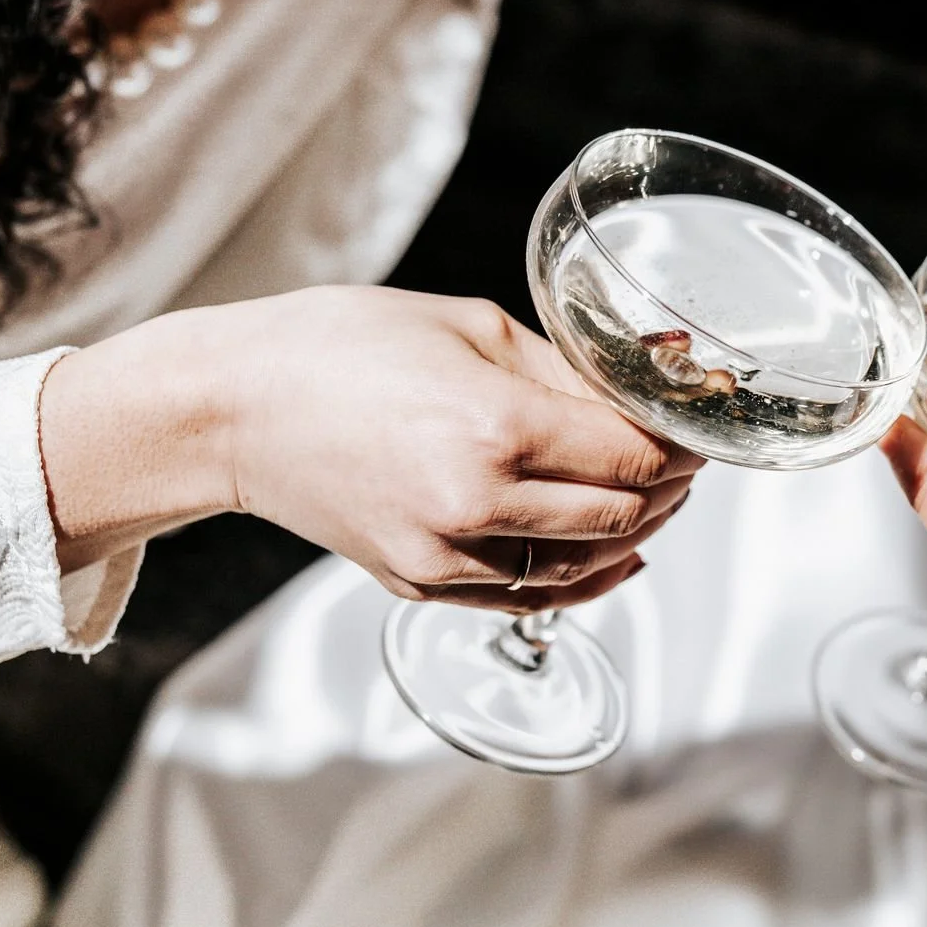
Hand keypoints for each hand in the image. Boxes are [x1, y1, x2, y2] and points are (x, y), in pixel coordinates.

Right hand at [42, 287, 703, 612]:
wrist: (232, 409)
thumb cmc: (339, 347)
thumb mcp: (469, 328)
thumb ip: (565, 370)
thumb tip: (644, 387)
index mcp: (495, 428)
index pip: (632, 457)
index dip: (678, 447)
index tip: (694, 428)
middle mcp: (475, 504)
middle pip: (620, 516)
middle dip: (667, 490)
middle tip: (683, 461)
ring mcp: (446, 556)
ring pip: (584, 568)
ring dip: (635, 537)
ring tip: (655, 503)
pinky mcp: (420, 584)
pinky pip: (529, 597)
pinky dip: (583, 579)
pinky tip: (611, 555)